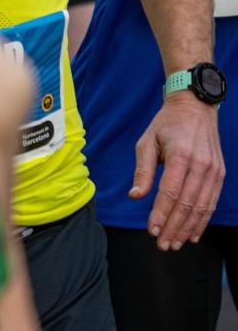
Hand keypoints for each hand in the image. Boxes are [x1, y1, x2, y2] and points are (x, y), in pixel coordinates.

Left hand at [131, 92, 224, 249]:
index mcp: (181, 156)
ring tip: (175, 243)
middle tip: (162, 245)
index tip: (151, 231)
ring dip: (188, 228)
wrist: (195, 109)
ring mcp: (214, 171)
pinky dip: (202, 220)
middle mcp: (201, 165)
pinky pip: (211, 202)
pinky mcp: (220, 174)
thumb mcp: (146, 142)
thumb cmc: (166, 126)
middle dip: (174, 228)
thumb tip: (135, 196)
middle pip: (187, 204)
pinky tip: (193, 233)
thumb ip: (143, 170)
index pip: (170, 193)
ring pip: (201, 207)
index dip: (161, 214)